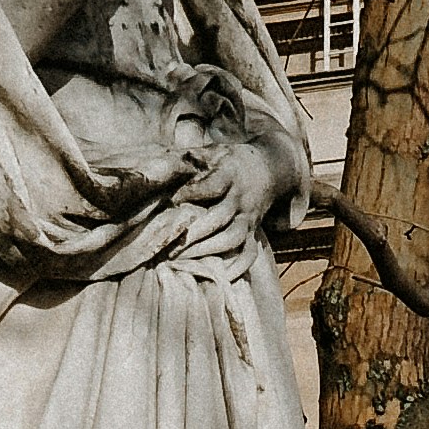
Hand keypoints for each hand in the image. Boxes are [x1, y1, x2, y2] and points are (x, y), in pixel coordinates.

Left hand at [165, 105, 300, 266]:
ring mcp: (248, 217)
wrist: (270, 167)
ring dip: (208, 250)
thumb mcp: (212, 151)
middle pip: (219, 218)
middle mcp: (240, 198)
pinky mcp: (254, 231)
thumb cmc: (230, 160)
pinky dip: (239, 267)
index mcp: (229, 174)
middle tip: (169, 244)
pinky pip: (250, 253)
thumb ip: (188, 158)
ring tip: (183, 259)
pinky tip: (221, 277)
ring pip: (232, 238)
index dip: (190, 194)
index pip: (211, 185)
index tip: (169, 201)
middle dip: (193, 233)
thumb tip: (157, 166)